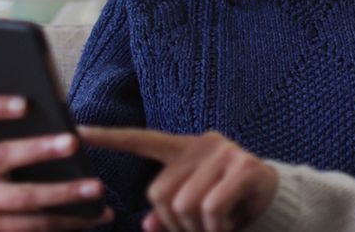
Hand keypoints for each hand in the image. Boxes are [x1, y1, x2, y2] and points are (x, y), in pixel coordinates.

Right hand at [0, 96, 112, 230]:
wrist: (9, 204)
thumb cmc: (26, 157)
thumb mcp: (25, 138)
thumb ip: (38, 125)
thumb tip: (68, 120)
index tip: (26, 103)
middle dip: (38, 150)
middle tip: (73, 142)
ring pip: (21, 197)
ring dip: (63, 192)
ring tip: (97, 187)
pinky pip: (34, 225)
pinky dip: (70, 219)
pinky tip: (98, 212)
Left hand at [80, 126, 277, 231]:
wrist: (275, 200)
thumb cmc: (230, 204)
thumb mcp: (195, 208)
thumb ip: (168, 213)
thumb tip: (148, 224)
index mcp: (184, 148)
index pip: (141, 140)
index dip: (110, 138)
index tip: (79, 132)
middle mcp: (201, 143)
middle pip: (160, 193)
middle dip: (174, 223)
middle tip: (197, 230)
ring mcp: (223, 153)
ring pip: (184, 204)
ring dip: (197, 230)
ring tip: (216, 228)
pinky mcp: (243, 167)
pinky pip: (210, 208)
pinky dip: (215, 228)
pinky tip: (228, 227)